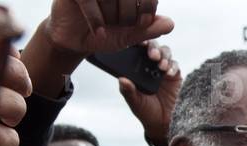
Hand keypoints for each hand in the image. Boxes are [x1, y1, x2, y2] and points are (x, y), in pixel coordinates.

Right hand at [43, 0, 172, 55]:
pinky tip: (98, 32)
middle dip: (127, 16)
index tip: (142, 24)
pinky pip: (89, 0)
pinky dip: (96, 19)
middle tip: (119, 26)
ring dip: (110, 18)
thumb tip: (170, 24)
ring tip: (106, 27)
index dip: (147, 8)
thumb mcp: (130, 36)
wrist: (76, 41)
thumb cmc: (105, 34)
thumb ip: (150, 30)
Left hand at [119, 40, 180, 145]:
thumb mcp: (135, 103)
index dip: (137, 43)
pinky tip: (168, 73)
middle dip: (153, 47)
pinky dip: (172, 67)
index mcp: (137, 68)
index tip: (137, 43)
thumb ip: (128, 91)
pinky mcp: (176, 76)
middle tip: (152, 55)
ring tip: (160, 65)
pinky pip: (175, 66)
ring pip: (165, 53)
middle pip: (153, 46)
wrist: (164, 124)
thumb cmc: (146, 112)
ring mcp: (163, 69)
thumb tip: (121, 80)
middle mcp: (150, 65)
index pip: (137, 49)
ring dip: (163, 56)